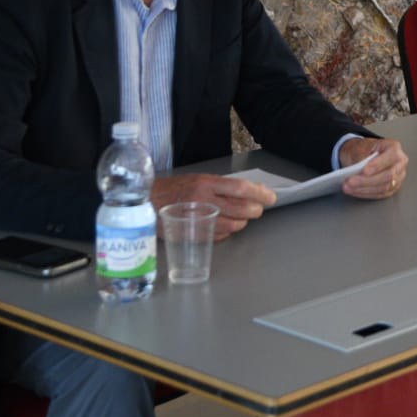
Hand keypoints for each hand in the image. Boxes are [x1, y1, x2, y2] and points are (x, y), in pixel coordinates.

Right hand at [152, 173, 275, 240]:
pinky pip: (219, 236)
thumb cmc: (173, 190)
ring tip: (242, 218)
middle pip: (240, 208)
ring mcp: (198, 220)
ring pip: (232, 225)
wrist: (145, 203)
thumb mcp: (198, 180)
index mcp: (205, 183)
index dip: (259, 193)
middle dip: (255, 210)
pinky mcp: (193, 235)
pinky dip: (227, 232)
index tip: (271, 197)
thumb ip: (221, 186)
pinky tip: (224, 226)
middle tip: (258, 209)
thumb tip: (249, 191)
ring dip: (242, 223)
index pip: (240, 188)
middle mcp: (203, 201)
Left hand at [339, 137, 407, 200]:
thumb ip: (362, 158)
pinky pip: (380, 194)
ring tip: (348, 187)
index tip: (364, 171)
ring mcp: (398, 177)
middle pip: (388, 175)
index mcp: (394, 147)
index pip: (391, 157)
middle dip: (367, 180)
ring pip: (384, 187)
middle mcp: (400, 163)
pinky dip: (366, 194)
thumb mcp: (360, 147)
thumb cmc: (363, 149)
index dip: (378, 165)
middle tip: (350, 181)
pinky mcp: (393, 188)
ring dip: (364, 189)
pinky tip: (355, 191)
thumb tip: (358, 171)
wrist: (363, 154)